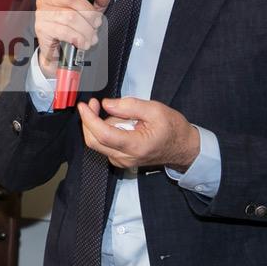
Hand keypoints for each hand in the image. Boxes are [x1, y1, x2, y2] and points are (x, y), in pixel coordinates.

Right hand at [33, 0, 112, 78]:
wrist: (60, 47)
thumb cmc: (75, 23)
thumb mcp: (91, 8)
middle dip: (89, 13)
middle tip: (97, 22)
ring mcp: (42, 12)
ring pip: (69, 17)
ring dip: (86, 29)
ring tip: (92, 36)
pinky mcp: (41, 28)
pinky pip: (63, 31)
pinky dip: (78, 38)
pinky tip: (83, 42)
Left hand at [77, 97, 199, 170]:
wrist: (183, 147)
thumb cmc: (173, 129)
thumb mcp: (155, 110)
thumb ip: (129, 106)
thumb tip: (107, 104)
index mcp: (136, 146)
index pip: (103, 134)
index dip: (89, 119)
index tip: (84, 106)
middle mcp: (126, 158)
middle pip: (94, 141)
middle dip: (90, 120)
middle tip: (95, 104)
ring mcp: (122, 161)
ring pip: (98, 142)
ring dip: (100, 125)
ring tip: (121, 115)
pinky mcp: (120, 159)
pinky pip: (104, 145)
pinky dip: (105, 131)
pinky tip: (119, 124)